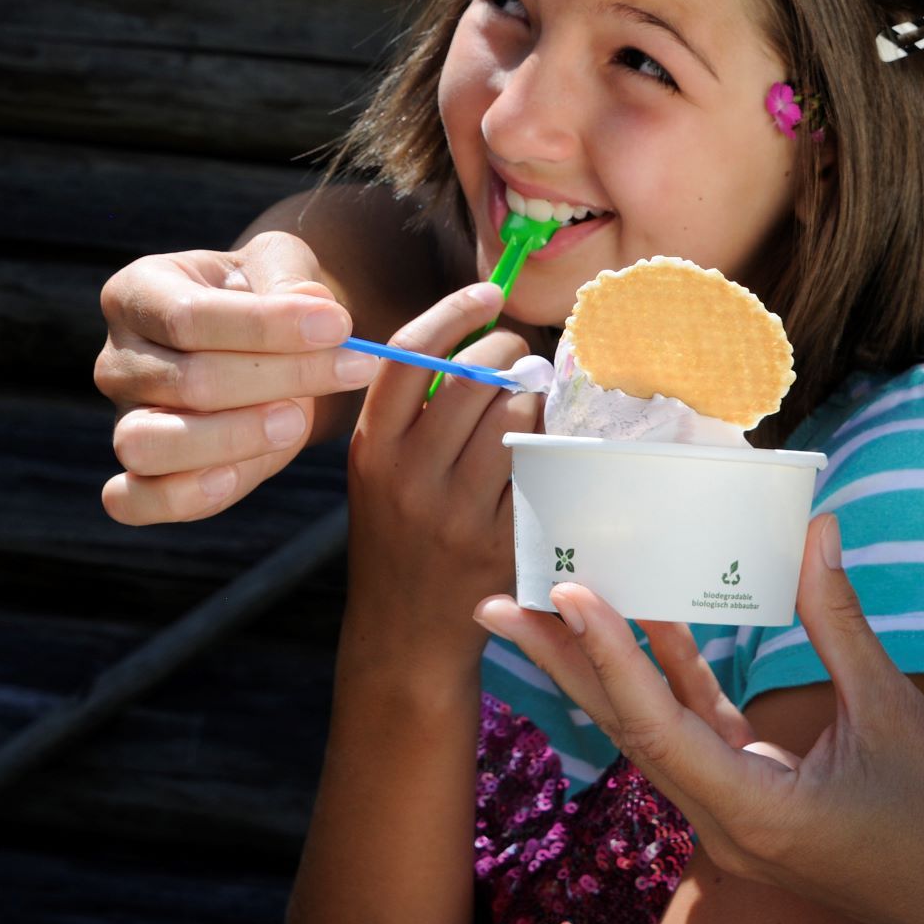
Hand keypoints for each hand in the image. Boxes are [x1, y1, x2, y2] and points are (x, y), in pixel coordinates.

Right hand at [96, 231, 381, 524]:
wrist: (265, 344)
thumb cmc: (266, 293)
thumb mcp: (280, 264)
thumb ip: (290, 280)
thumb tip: (312, 305)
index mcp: (138, 292)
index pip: (190, 316)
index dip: (267, 326)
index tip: (338, 326)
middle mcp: (117, 358)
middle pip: (186, 381)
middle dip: (277, 378)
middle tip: (353, 367)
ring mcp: (122, 419)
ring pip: (149, 444)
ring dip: (232, 438)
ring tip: (297, 419)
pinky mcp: (138, 475)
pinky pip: (137, 500)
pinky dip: (182, 496)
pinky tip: (235, 475)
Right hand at [344, 282, 538, 673]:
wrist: (405, 631)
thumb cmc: (397, 534)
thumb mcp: (377, 469)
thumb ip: (410, 410)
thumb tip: (476, 337)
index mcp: (371, 449)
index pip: (409, 356)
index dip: (453, 312)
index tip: (489, 292)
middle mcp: (408, 478)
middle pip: (473, 381)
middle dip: (509, 353)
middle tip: (519, 356)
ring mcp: (458, 513)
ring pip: (515, 419)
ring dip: (534, 397)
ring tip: (531, 400)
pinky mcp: (503, 543)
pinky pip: (541, 468)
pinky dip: (552, 444)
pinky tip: (548, 443)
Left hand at [476, 514, 923, 923]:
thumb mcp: (893, 712)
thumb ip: (840, 622)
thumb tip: (814, 528)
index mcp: (753, 815)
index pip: (657, 726)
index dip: (608, 656)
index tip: (567, 591)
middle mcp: (727, 824)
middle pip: (626, 729)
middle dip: (561, 664)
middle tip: (496, 600)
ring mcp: (737, 818)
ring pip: (652, 730)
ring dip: (602, 667)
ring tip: (547, 602)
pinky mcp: (758, 803)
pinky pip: (697, 734)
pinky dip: (672, 678)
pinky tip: (653, 620)